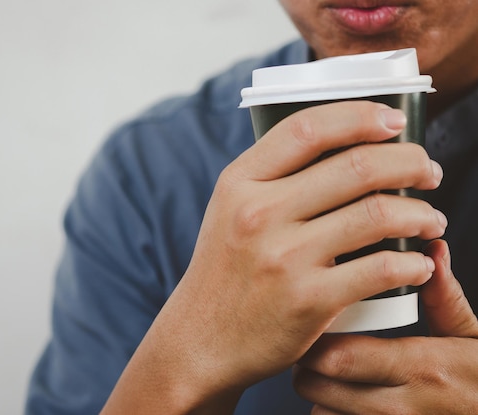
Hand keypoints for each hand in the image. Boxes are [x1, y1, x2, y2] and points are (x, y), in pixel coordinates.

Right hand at [102, 101, 444, 413]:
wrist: (200, 340)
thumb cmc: (224, 273)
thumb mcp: (227, 212)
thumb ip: (270, 178)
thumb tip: (341, 148)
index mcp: (239, 183)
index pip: (308, 128)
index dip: (361, 116)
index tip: (394, 121)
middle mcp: (258, 213)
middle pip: (356, 166)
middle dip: (409, 161)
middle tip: (427, 171)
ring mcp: (284, 257)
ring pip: (378, 214)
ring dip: (422, 213)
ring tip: (431, 219)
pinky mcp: (308, 300)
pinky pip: (381, 269)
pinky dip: (414, 264)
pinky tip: (418, 265)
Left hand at [293, 239, 477, 413]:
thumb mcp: (469, 337)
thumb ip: (445, 298)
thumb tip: (434, 253)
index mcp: (419, 367)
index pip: (341, 354)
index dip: (316, 337)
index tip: (315, 318)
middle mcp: (399, 405)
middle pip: (319, 384)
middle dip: (305, 361)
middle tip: (309, 342)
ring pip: (321, 409)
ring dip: (315, 388)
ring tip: (324, 368)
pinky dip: (329, 410)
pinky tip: (342, 393)